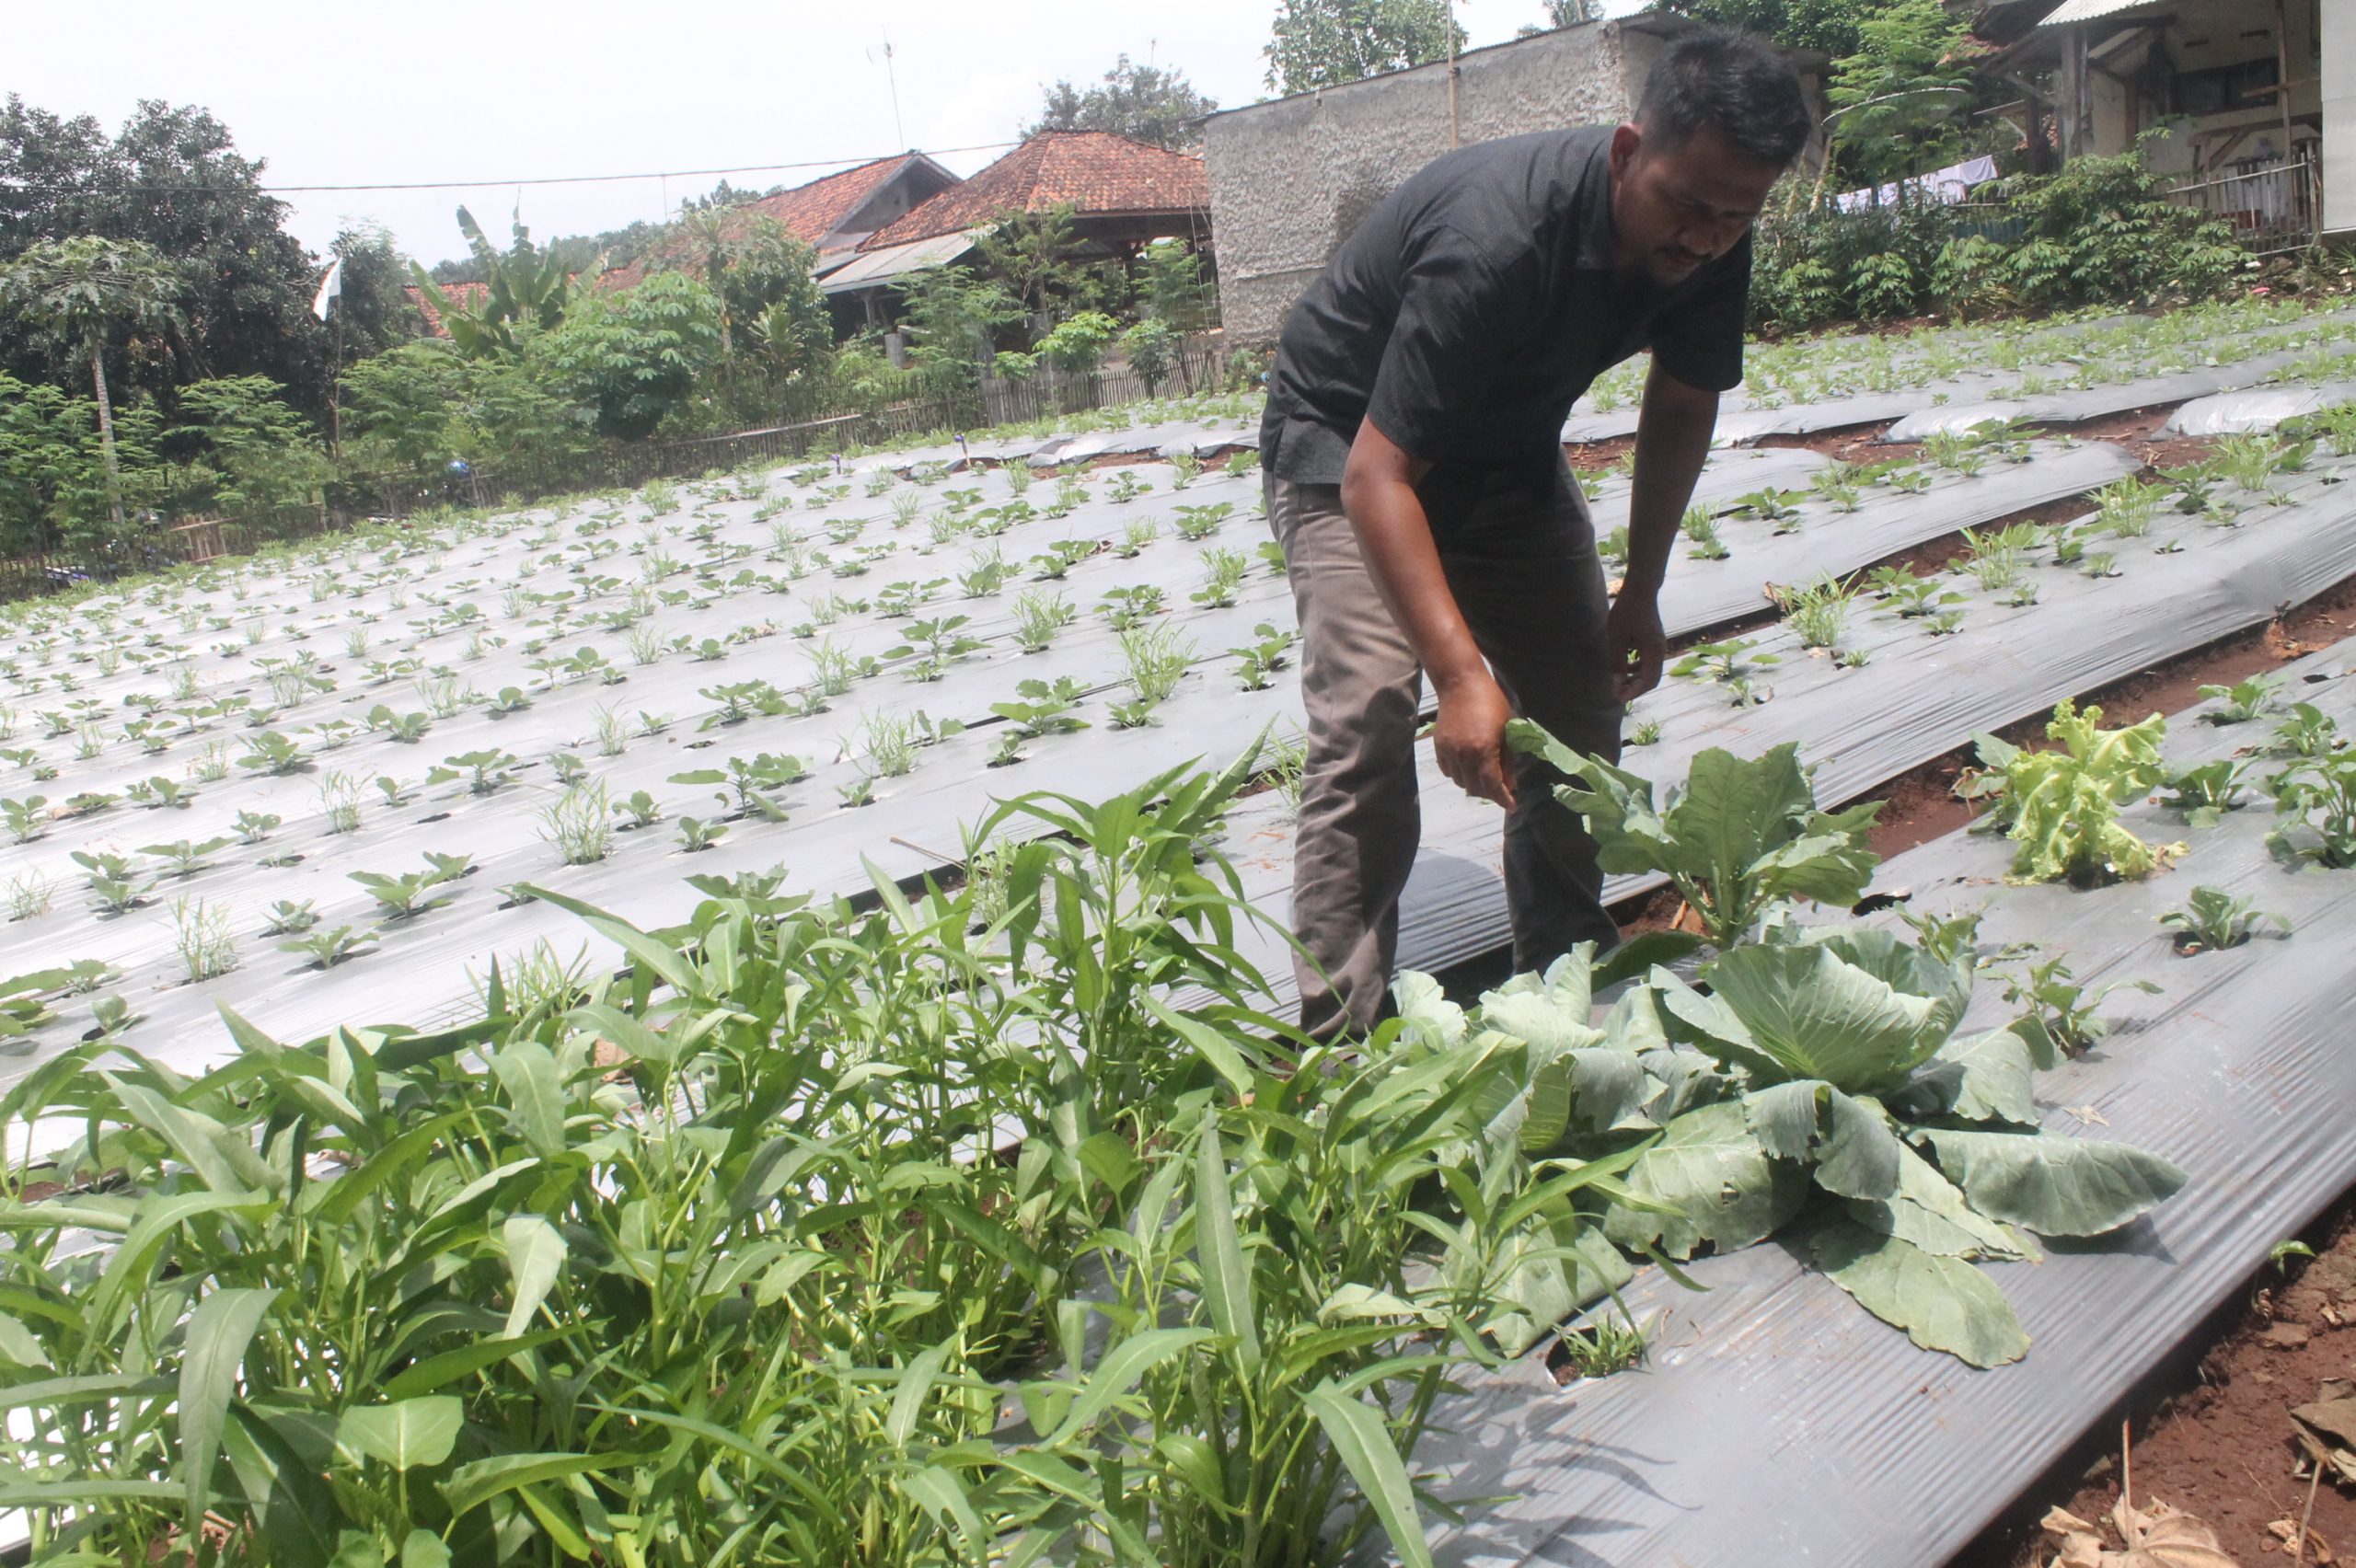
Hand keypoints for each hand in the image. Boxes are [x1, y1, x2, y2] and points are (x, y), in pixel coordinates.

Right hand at [1433, 669, 1516, 808]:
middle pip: (1476, 788)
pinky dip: (1460, 775)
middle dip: (1491, 793)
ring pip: (1461, 782)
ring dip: (1474, 784)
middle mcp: (1464, 755)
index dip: (1504, 799)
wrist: (1460, 684)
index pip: (1493, 785)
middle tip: (1502, 790)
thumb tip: (1511, 784)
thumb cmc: (1491, 702)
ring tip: (1485, 778)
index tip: (1512, 805)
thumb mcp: (1506, 731)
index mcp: (1483, 750)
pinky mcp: (1439, 747)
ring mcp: (1449, 752)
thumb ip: (1507, 760)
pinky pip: (1448, 771)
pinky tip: (1469, 767)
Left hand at [1607, 592, 1665, 702]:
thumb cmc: (1627, 612)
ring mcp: (1658, 646)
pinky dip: (1637, 668)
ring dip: (1636, 679)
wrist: (1640, 590)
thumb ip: (1617, 661)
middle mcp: (1660, 650)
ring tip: (1619, 683)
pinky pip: (1648, 661)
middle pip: (1652, 678)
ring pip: (1650, 670)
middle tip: (1618, 694)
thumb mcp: (1617, 638)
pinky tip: (1624, 667)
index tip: (1619, 698)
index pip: (1648, 680)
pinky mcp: (1653, 641)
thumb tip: (1617, 683)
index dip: (1634, 692)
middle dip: (1636, 688)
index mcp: (1654, 651)